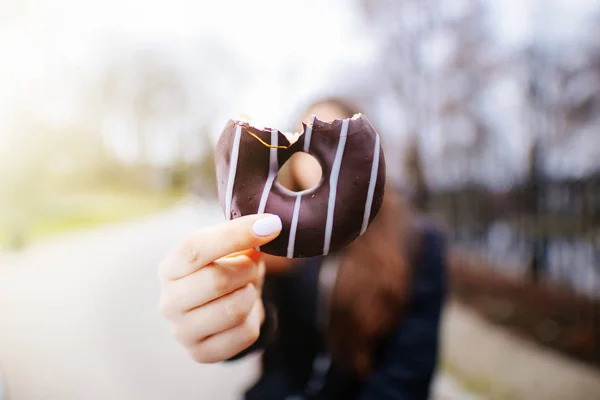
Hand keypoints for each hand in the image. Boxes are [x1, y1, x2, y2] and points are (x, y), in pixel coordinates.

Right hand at [158, 214, 281, 362]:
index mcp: (169, 268)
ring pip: (236, 309)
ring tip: (247, 288)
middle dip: (247, 269)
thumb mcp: (229, 248)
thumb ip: (243, 236)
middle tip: (252, 266)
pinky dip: (255, 318)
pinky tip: (245, 312)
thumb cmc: (224, 269)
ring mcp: (182, 332)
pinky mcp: (201, 354)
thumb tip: (268, 227)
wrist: (220, 307)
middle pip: (217, 280)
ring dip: (252, 293)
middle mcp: (168, 302)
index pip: (196, 248)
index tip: (270, 225)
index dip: (235, 234)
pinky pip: (246, 333)